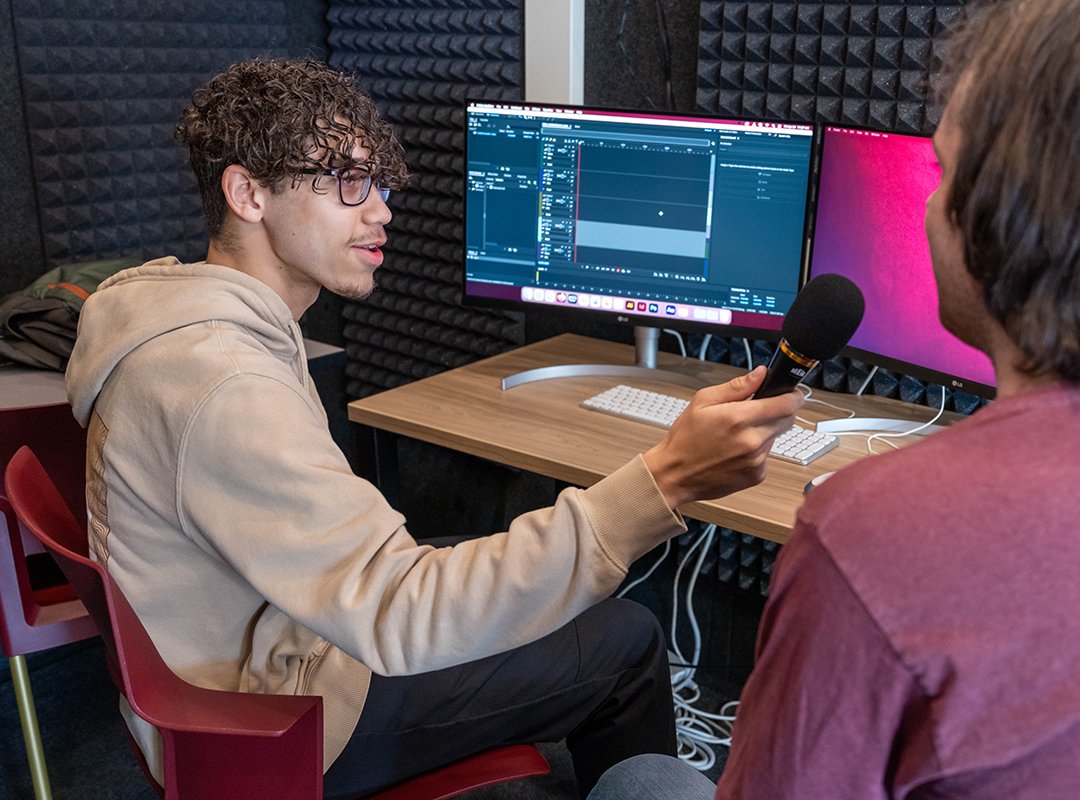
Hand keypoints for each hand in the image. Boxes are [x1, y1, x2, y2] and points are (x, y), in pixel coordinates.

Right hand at [643, 366, 804, 508]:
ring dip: (766, 431)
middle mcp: (751, 441)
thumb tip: (760, 374)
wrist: (676, 475)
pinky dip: (758, 450)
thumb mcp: (702, 402)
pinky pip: (767, 456)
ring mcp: (756, 460)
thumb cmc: (685, 439)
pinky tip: (737, 450)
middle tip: (759, 411)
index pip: (785, 404)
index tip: (793, 392)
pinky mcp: (757, 475)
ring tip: (739, 434)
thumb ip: (736, 387)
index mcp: (738, 418)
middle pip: (787, 420)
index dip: (794, 396)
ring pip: (776, 437)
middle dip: (779, 412)